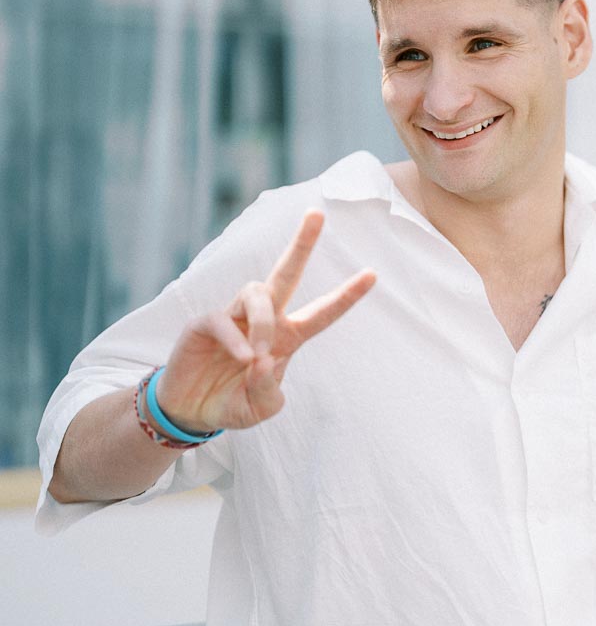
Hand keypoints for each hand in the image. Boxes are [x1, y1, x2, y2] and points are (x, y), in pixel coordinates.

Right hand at [153, 210, 375, 433]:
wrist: (192, 412)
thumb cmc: (232, 403)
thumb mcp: (261, 408)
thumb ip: (270, 390)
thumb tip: (263, 360)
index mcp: (287, 338)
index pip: (322, 313)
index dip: (346, 295)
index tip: (373, 274)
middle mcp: (264, 320)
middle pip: (285, 273)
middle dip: (302, 244)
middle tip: (317, 214)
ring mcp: (233, 317)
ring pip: (257, 293)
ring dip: (263, 321)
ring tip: (257, 354)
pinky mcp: (204, 324)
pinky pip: (222, 319)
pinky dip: (235, 339)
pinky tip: (241, 357)